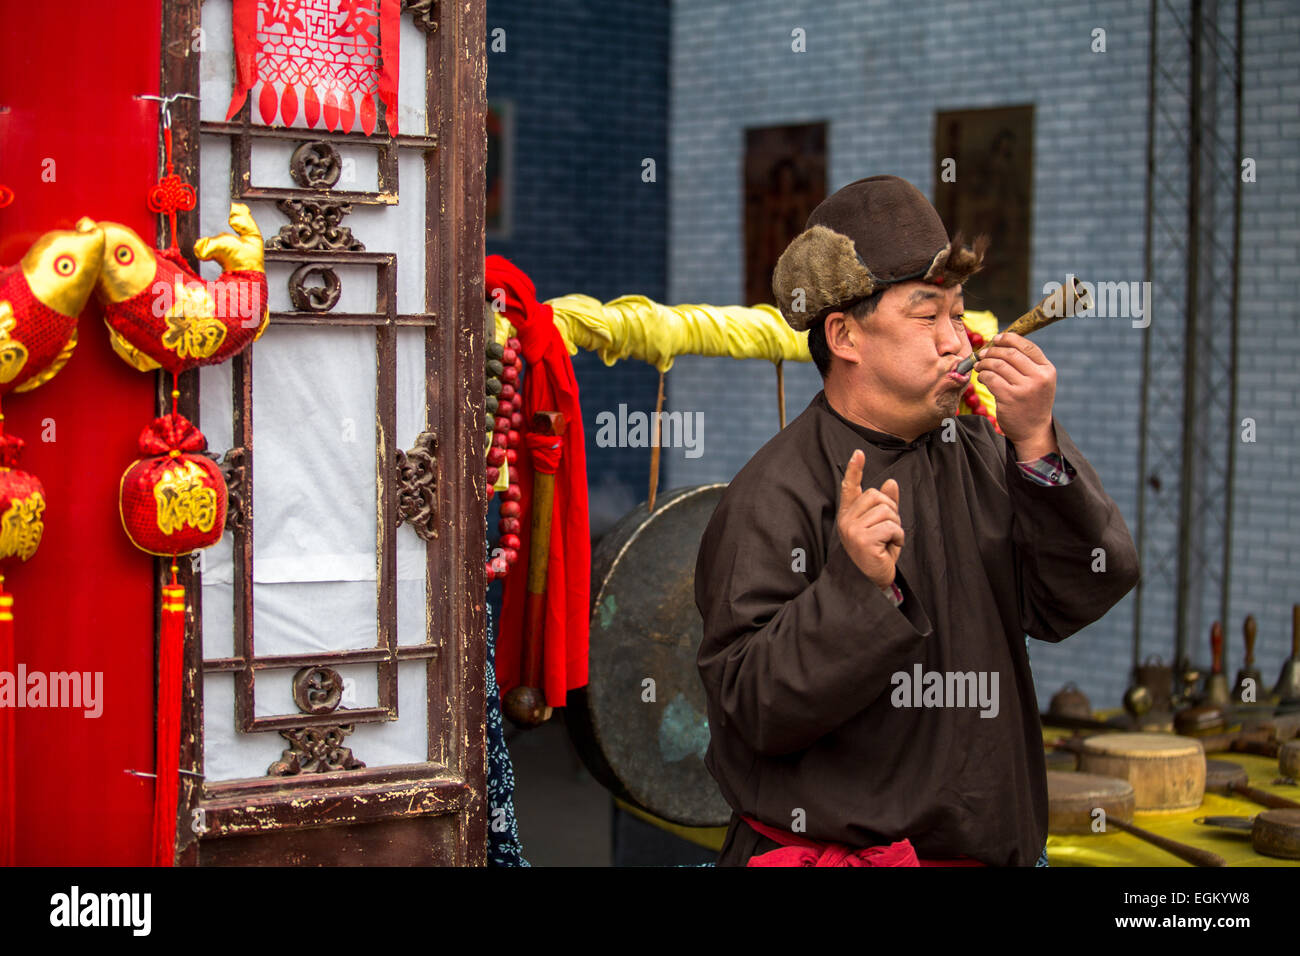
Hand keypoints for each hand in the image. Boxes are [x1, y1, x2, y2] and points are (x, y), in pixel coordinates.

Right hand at [837, 451, 902, 589]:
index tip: (858, 453)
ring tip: (889, 541)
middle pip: (877, 496)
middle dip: (892, 511)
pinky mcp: (863, 540)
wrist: (871, 583)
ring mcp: (852, 530)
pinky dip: (898, 537)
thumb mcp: (883, 527)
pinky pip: (891, 526)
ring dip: (896, 526)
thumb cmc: (877, 555)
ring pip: (887, 511)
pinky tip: (890, 548)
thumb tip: (891, 482)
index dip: (855, 470)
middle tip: (888, 532)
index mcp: (848, 516)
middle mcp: (846, 521)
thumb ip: (886, 506)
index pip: (850, 488)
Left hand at [973, 332, 1056, 456]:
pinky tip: (982, 378)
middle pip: (1009, 353)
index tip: (996, 338)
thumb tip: (1003, 342)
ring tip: (979, 366)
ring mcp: (1024, 388)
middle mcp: (1038, 377)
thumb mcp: (1039, 381)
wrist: (1033, 431)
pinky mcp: (1009, 398)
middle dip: (992, 351)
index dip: (1009, 339)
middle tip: (982, 354)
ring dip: (984, 363)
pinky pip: (990, 378)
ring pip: (997, 365)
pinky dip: (982, 375)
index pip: (1027, 346)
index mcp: (1047, 370)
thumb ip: (1027, 363)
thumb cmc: (1032, 403)